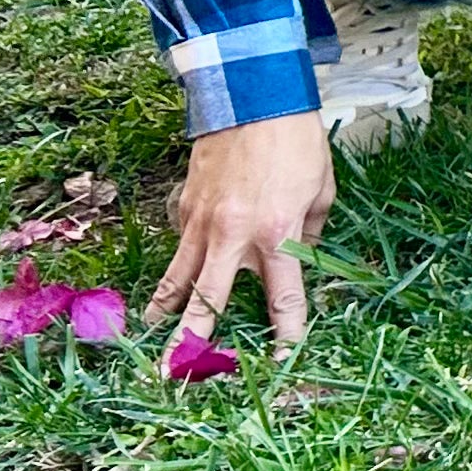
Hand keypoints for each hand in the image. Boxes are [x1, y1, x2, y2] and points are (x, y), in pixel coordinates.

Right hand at [144, 111, 334, 356]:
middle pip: (209, 300)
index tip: (280, 358)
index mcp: (277, 233)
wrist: (253, 97)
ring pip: (178, 277)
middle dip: (193, 340)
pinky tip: (172, 282)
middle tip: (174, 374)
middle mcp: (234, 235)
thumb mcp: (321, 189)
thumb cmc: (297, 142)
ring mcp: (202, 222)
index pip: (283, 294)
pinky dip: (177, 266)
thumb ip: (310, 231)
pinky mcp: (184, 207)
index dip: (284, 329)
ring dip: (165, 310)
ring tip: (150, 338)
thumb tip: (303, 258)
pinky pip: (180, 246)